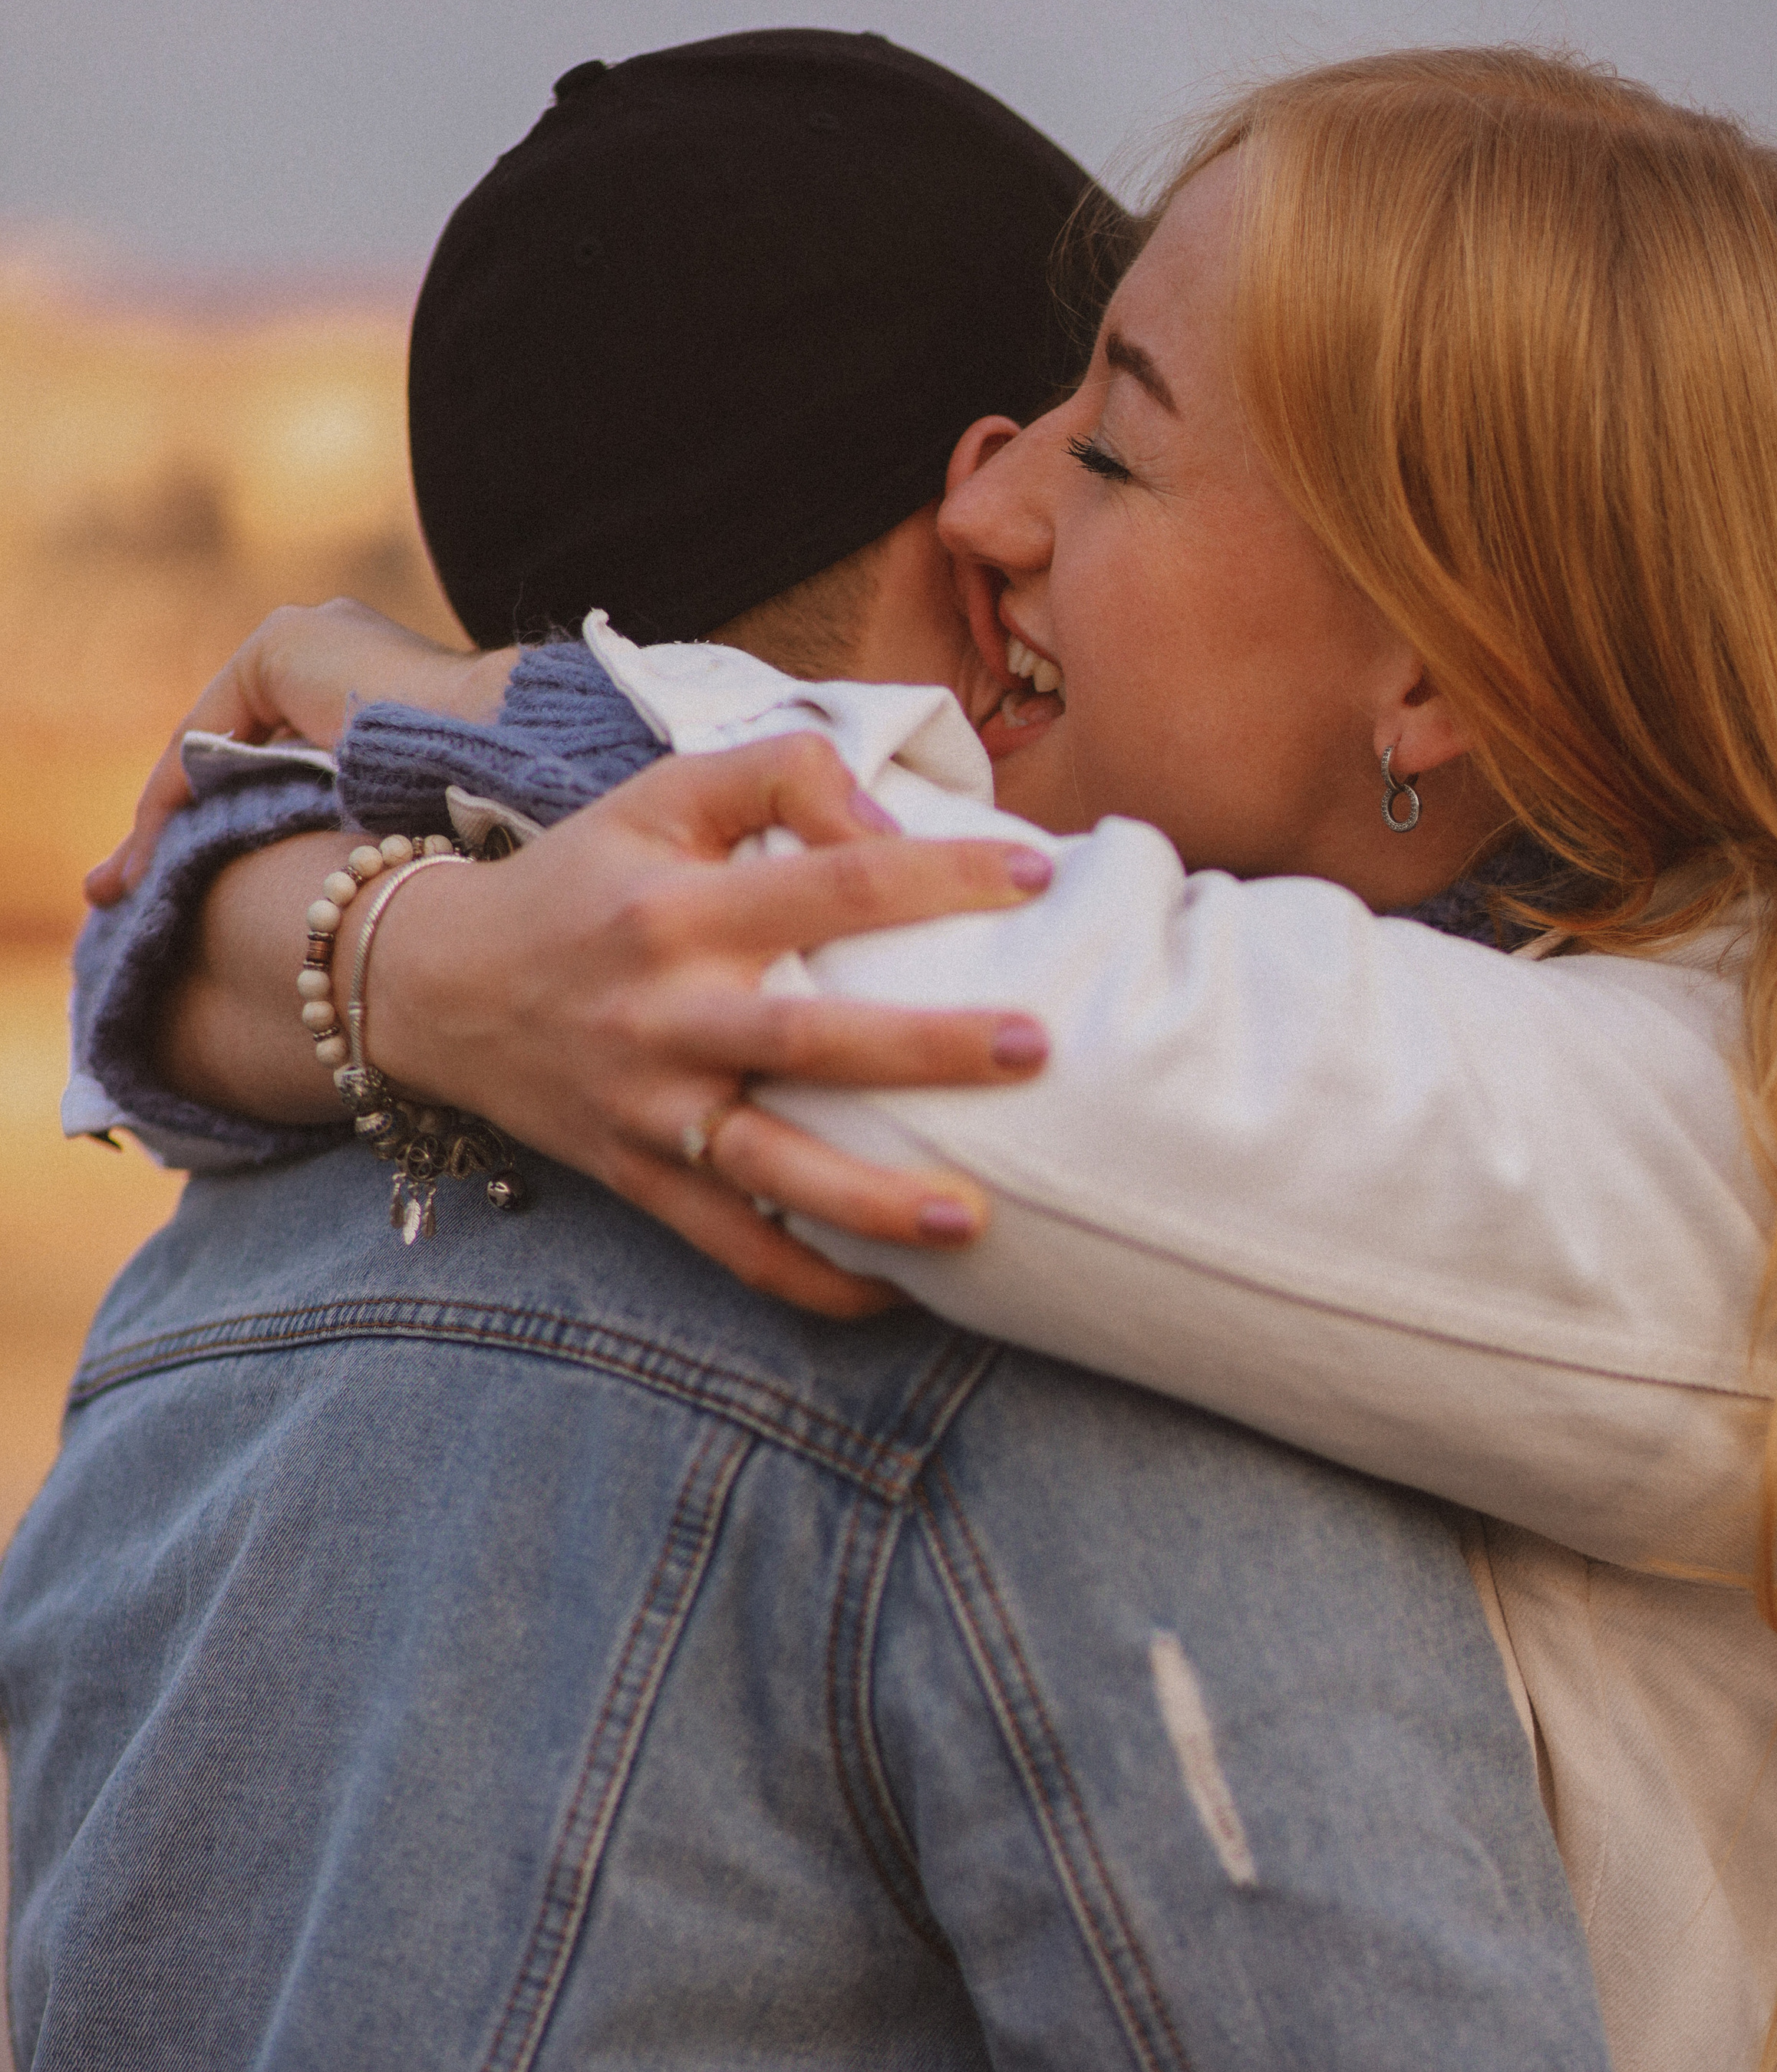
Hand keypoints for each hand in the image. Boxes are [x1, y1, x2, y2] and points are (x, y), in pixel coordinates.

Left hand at [89, 600, 513, 906]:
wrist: (499, 757)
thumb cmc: (470, 809)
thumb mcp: (387, 831)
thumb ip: (340, 834)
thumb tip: (311, 895)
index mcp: (372, 690)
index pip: (269, 761)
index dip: (218, 829)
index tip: (178, 898)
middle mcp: (331, 648)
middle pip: (227, 752)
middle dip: (170, 827)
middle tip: (116, 891)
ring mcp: (305, 638)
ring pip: (210, 747)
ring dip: (161, 822)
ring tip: (119, 889)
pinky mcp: (282, 643)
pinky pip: (208, 735)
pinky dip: (174, 797)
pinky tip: (151, 859)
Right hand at [358, 733, 1054, 1317]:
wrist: (441, 987)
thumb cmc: (586, 882)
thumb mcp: (662, 794)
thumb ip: (780, 774)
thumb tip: (890, 825)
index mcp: (682, 907)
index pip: (834, 882)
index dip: (941, 874)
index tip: (1039, 871)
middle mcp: (666, 1013)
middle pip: (812, 1039)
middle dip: (928, 1048)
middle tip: (1037, 1047)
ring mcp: (651, 1109)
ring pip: (771, 1170)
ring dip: (872, 1203)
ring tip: (973, 1221)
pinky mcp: (639, 1178)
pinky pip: (733, 1250)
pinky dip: (811, 1282)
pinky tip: (897, 1298)